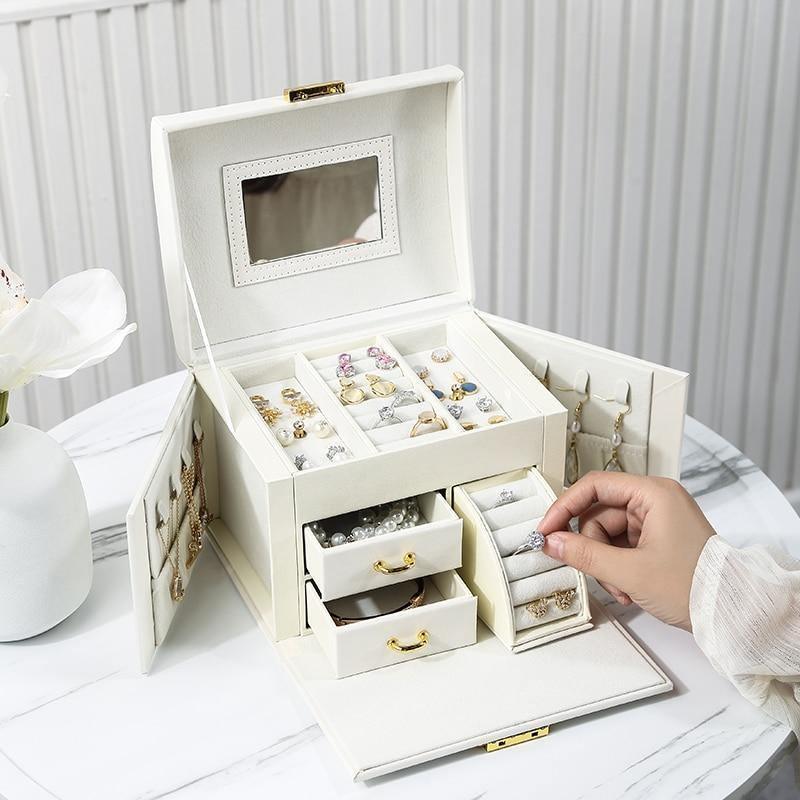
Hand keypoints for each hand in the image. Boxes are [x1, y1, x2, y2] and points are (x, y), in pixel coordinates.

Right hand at [538, 472, 715, 629]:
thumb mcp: (631, 572)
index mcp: (654, 494)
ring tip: (622, 588)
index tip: (546, 529)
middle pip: (598, 514)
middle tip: (595, 572)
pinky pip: (621, 546)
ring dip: (606, 564)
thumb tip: (552, 542)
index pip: (595, 486)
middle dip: (593, 548)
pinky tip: (629, 589)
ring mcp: (657, 520)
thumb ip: (584, 554)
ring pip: (607, 534)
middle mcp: (655, 501)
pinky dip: (618, 568)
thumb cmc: (697, 586)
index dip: (565, 507)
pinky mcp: (657, 539)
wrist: (733, 615)